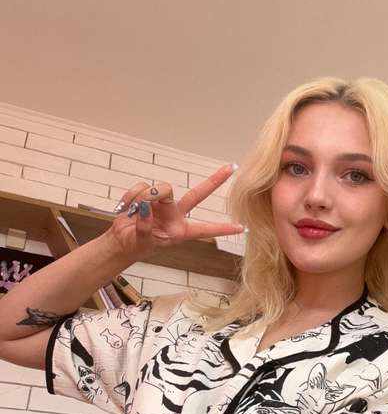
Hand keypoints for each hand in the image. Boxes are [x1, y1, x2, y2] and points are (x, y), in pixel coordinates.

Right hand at [107, 164, 243, 260]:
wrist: (119, 240)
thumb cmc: (135, 245)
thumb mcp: (143, 241)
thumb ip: (146, 225)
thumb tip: (148, 206)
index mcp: (180, 231)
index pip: (205, 229)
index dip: (223, 229)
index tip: (241, 228)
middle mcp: (176, 214)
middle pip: (197, 194)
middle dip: (214, 181)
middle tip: (230, 168)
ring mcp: (164, 203)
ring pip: (160, 189)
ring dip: (143, 198)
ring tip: (133, 212)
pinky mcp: (150, 195)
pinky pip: (142, 187)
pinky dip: (132, 196)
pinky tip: (127, 207)